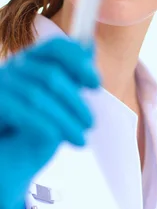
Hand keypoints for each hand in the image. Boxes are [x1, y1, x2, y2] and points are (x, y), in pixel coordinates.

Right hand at [0, 37, 99, 208]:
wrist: (7, 164)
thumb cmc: (32, 131)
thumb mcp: (57, 102)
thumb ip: (71, 76)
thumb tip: (90, 45)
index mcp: (31, 62)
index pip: (55, 48)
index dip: (79, 62)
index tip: (97, 84)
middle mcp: (12, 68)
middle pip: (50, 75)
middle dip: (75, 102)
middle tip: (90, 123)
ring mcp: (0, 85)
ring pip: (37, 95)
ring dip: (65, 119)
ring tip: (80, 139)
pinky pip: (21, 110)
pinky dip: (44, 124)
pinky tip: (58, 138)